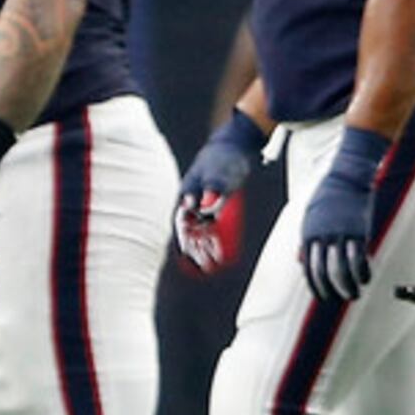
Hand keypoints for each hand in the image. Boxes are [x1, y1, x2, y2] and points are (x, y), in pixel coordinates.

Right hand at [174, 107, 265, 275]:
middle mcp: (191, 201)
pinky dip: (213, 237)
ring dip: (204, 246)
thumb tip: (203, 206)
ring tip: (212, 263)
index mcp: (186, 195)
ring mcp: (203, 203)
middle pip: (190, 229)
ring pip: (200, 229)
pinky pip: (210, 225)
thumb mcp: (219, 174)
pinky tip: (220, 249)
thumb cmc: (224, 160)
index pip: (181, 223)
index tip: (187, 258)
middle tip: (205, 266)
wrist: (234, 148)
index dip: (183, 241)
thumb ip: (213, 189)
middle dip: (195, 249)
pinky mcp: (213, 203)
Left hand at [300, 128, 387, 303]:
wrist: (346, 178)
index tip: (322, 296)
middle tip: (338, 300)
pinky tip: (366, 279)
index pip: (308, 268)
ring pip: (341, 268)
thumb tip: (300, 260)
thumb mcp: (309, 218)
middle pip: (323, 272)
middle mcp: (322, 237)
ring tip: (354, 294)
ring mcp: (340, 235)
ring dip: (348, 285)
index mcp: (308, 235)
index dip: (315, 285)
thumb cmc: (328, 197)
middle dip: (330, 290)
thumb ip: (306, 240)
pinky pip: (359, 258)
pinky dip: (362, 272)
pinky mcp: (358, 232)